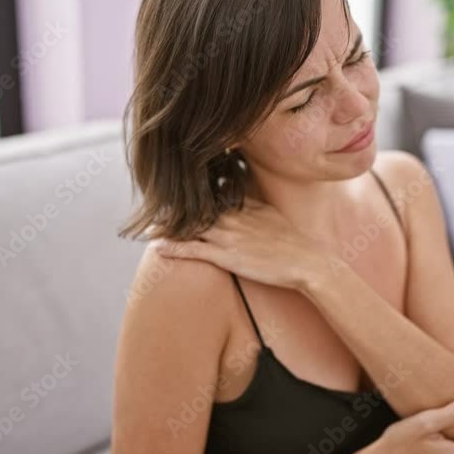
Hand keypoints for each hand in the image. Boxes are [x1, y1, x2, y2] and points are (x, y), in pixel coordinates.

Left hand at [150, 197, 335, 291]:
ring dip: (166, 227)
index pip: (210, 195)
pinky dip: (174, 248)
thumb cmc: (291, 241)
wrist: (306, 261)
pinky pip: (194, 250)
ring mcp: (228, 237)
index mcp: (242, 206)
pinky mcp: (227, 257)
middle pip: (195, 209)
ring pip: (190, 227)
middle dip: (172, 209)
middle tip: (150, 207)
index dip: (190, 195)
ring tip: (146, 226)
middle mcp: (232, 218)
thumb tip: (239, 192)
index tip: (172, 191)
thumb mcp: (270, 213)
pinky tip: (157, 247)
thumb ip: (251, 202)